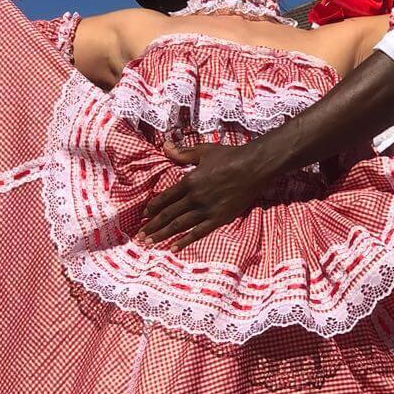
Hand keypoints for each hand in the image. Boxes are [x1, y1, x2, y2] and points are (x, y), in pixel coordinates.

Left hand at [140, 141, 273, 248]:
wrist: (253, 167)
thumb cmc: (229, 156)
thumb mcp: (203, 151)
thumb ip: (182, 153)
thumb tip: (165, 146)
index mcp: (189, 181)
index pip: (165, 197)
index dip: (153, 207)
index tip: (144, 215)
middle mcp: (194, 198)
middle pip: (169, 214)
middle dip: (153, 225)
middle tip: (140, 235)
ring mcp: (206, 210)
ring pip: (179, 225)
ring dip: (163, 234)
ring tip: (149, 242)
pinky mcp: (218, 218)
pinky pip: (198, 232)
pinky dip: (185, 241)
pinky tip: (174, 247)